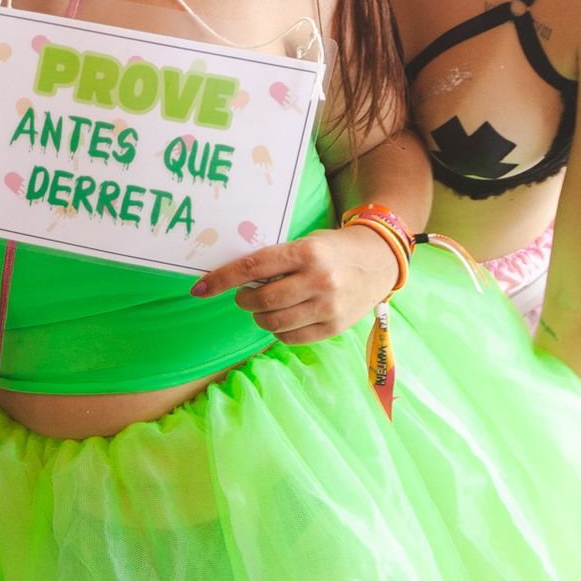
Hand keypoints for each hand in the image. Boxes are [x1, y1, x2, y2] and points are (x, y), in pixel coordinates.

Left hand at [191, 223, 398, 343]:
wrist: (381, 260)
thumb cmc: (333, 249)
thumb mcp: (306, 243)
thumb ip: (276, 260)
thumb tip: (235, 280)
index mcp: (307, 252)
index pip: (253, 267)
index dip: (221, 279)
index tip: (199, 288)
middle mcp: (319, 280)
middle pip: (261, 300)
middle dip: (243, 300)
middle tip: (244, 295)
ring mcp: (329, 307)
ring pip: (273, 323)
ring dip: (259, 316)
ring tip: (265, 306)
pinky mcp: (335, 327)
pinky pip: (290, 338)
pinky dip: (279, 330)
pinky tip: (284, 318)